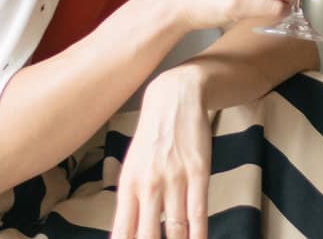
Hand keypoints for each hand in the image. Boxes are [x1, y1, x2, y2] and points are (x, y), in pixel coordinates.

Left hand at [112, 67, 211, 238]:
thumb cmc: (152, 137)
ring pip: (175, 230)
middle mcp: (148, 185)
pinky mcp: (198, 173)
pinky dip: (199, 236)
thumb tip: (127, 232)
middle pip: (147, 236)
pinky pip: (199, 214)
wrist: (174, 98)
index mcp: (128, 186)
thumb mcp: (132, 166)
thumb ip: (131, 200)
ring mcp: (174, 179)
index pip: (123, 232)